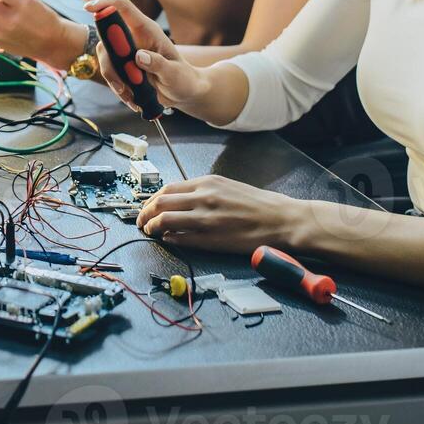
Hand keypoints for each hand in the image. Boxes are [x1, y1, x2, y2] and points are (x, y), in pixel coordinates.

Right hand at [82, 0, 210, 113]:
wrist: (183, 93)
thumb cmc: (183, 79)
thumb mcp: (174, 74)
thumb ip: (158, 64)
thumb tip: (139, 56)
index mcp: (147, 30)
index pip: (122, 6)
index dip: (104, 3)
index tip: (88, 8)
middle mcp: (134, 37)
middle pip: (106, 38)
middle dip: (108, 62)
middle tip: (122, 85)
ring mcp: (127, 51)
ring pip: (106, 59)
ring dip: (114, 80)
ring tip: (130, 96)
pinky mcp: (124, 65)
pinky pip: (110, 73)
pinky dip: (118, 88)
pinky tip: (132, 99)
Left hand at [136, 174, 303, 253]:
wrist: (282, 219)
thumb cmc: (260, 204)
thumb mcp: (228, 187)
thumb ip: (204, 192)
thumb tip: (181, 200)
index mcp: (208, 183)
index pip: (167, 189)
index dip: (151, 200)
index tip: (147, 207)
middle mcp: (204, 197)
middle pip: (160, 203)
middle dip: (144, 213)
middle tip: (141, 221)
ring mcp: (206, 219)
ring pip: (164, 220)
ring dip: (152, 227)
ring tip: (150, 232)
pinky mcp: (211, 239)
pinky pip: (181, 239)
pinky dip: (170, 240)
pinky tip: (168, 241)